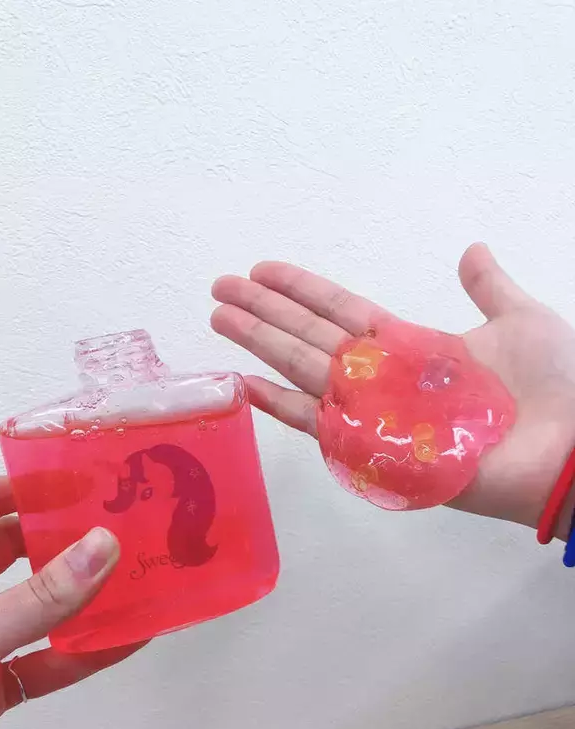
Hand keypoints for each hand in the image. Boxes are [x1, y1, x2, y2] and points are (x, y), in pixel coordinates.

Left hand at [0, 477, 142, 728]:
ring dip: (83, 599)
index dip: (30, 487)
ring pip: (35, 612)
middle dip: (67, 539)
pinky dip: (80, 656)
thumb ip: (35, 600)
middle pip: (13, 553)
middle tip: (120, 522)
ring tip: (134, 575)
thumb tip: (101, 548)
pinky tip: (124, 641)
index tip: (85, 478)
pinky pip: (41, 666)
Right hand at [211, 243, 574, 528]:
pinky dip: (282, 407)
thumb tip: (472, 249)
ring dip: (262, 345)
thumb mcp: (522, 319)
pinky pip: (320, 425)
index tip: (263, 270)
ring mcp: (376, 412)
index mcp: (411, 344)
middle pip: (311, 336)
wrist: (573, 446)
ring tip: (220, 319)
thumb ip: (489, 287)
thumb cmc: (554, 385)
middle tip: (219, 288)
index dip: (302, 290)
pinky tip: (246, 385)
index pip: (342, 311)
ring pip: (306, 371)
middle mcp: (384, 376)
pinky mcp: (378, 450)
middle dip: (265, 312)